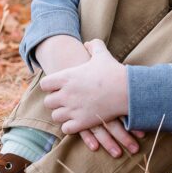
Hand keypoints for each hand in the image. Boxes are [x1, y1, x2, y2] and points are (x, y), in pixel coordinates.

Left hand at [34, 36, 142, 155]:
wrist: (127, 91)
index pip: (44, 84)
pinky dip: (69, 126)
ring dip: (62, 114)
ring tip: (70, 111)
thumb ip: (93, 46)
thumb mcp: (102, 54)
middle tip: (65, 99)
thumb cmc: (113, 72)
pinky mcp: (81, 123)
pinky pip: (65, 129)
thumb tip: (88, 43)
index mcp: (67, 77)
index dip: (50, 85)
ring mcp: (73, 110)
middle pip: (48, 102)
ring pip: (55, 116)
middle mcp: (66, 94)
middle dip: (55, 101)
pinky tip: (76, 121)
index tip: (58, 86)